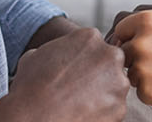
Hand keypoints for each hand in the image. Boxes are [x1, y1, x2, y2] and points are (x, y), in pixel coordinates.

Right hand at [0, 28, 128, 121]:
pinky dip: (103, 112)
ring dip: (102, 93)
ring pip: (115, 87)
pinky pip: (114, 108)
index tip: (75, 71)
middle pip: (110, 64)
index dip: (85, 60)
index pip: (96, 46)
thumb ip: (56, 49)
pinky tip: (83, 113)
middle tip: (79, 88)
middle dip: (100, 74)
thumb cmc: (31, 87)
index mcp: (90, 37)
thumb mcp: (36, 55)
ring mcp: (118, 82)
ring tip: (79, 102)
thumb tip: (56, 55)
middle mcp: (110, 56)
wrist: (35, 117)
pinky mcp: (120, 107)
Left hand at [114, 10, 151, 109]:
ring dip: (145, 77)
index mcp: (146, 21)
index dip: (132, 39)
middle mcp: (140, 42)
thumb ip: (138, 30)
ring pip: (131, 74)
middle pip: (123, 54)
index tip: (148, 46)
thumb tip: (111, 43)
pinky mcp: (146, 90)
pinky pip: (140, 92)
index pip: (121, 31)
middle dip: (138, 59)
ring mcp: (142, 68)